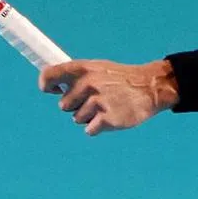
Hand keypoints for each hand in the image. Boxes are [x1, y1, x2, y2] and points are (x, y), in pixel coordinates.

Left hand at [39, 59, 175, 135]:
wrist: (151, 87)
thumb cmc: (121, 79)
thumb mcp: (98, 68)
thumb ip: (76, 76)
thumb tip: (53, 84)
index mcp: (83, 69)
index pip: (49, 76)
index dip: (46, 86)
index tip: (52, 91)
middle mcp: (88, 84)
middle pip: (64, 106)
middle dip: (77, 105)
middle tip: (96, 98)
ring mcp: (98, 101)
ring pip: (77, 119)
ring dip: (90, 117)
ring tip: (108, 105)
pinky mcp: (107, 119)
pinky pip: (90, 130)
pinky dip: (99, 127)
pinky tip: (112, 116)